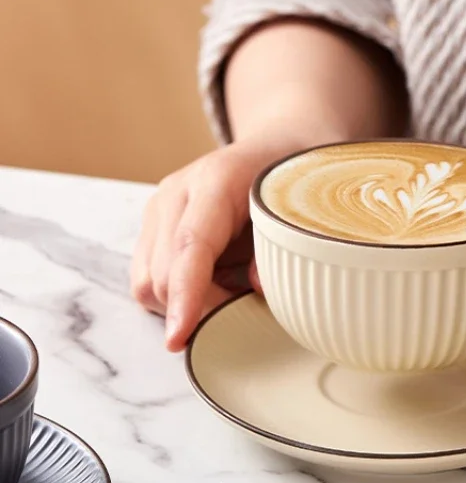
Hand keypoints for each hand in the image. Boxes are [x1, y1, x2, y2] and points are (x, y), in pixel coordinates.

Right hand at [130, 137, 282, 351]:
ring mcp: (160, 209)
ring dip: (185, 304)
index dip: (186, 295)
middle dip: (199, 309)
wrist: (278, 145)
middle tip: (246, 309)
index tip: (179, 336)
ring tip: (232, 292)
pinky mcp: (155, 227)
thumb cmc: (293, 177)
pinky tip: (215, 286)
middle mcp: (177, 193)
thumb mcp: (302, 206)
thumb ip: (279, 245)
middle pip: (163, 274)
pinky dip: (178, 296)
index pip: (190, 246)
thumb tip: (258, 288)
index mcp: (216, 180)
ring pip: (147, 282)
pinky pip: (149, 278)